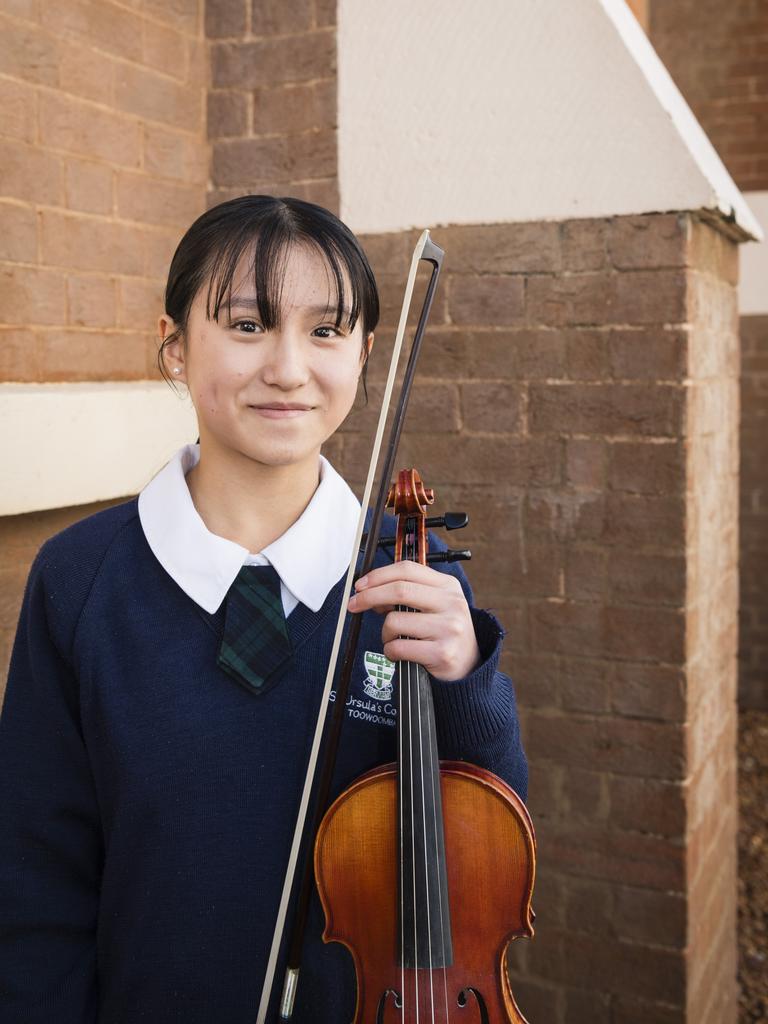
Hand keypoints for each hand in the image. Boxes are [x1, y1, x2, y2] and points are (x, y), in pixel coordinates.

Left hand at [347, 560, 480, 681]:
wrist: (470, 665)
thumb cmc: (444, 632)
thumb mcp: (436, 604)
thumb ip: (410, 593)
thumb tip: (371, 591)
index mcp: (448, 586)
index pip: (407, 570)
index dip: (378, 575)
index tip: (360, 585)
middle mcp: (451, 603)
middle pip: (399, 590)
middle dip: (369, 597)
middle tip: (354, 605)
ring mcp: (448, 628)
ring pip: (395, 621)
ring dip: (385, 633)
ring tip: (394, 639)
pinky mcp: (442, 653)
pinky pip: (399, 648)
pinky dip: (391, 652)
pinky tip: (400, 654)